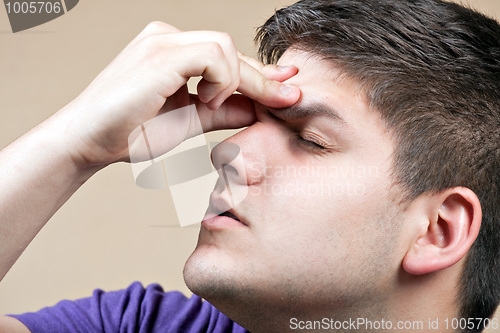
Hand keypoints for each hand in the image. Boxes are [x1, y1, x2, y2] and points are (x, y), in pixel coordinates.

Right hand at [58, 22, 299, 167]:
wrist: (91, 142)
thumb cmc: (132, 132)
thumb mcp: (190, 120)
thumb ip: (224, 111)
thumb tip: (258, 109)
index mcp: (173, 51)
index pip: (227, 58)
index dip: (260, 73)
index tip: (287, 86)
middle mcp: (168, 37)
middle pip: (231, 51)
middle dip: (263, 78)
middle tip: (289, 97)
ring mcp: (163, 41)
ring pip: (225, 48)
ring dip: (234, 81)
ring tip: (211, 105)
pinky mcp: (161, 53)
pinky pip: (213, 55)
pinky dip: (220, 80)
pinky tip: (205, 99)